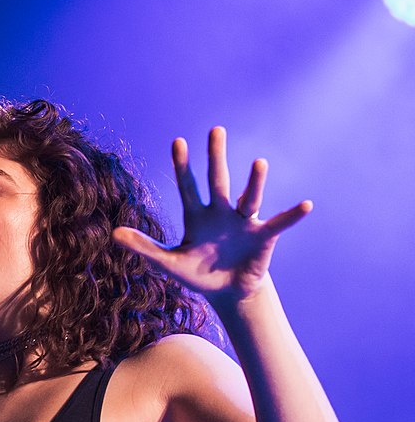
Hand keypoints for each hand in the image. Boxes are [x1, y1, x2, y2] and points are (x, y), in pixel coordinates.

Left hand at [112, 127, 311, 306]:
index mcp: (197, 215)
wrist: (227, 291)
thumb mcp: (169, 262)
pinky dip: (292, 215)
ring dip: (254, 181)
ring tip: (259, 163)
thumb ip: (144, 246)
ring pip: (248, 197)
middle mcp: (221, 211)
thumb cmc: (198, 274)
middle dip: (216, 157)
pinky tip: (306, 205)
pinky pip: (279, 223)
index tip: (177, 142)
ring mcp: (243, 222)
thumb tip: (113, 233)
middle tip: (215, 130)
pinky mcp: (262, 236)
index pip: (187, 186)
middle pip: (217, 180)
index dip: (182, 166)